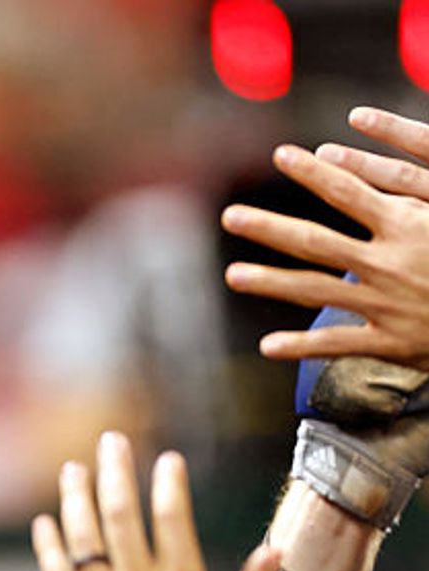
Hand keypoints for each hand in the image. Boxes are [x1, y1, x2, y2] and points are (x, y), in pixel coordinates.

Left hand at [31, 432, 278, 570]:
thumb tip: (274, 550)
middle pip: (121, 515)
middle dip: (115, 472)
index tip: (166, 460)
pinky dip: (50, 547)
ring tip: (72, 468)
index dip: (168, 485)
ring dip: (77, 499)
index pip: (172, 519)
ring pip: (84, 538)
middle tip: (110, 440)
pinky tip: (44, 523)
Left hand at [222, 107, 428, 369]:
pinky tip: (265, 347)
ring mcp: (385, 301)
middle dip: (269, 226)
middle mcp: (389, 260)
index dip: (314, 172)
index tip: (282, 154)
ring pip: (315, 290)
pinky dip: (300, 345)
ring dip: (270, 282)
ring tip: (232, 275)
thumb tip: (377, 174)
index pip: (350, 190)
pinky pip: (337, 344)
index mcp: (407, 223)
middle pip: (315, 240)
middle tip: (229, 216)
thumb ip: (412, 193)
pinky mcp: (391, 339)